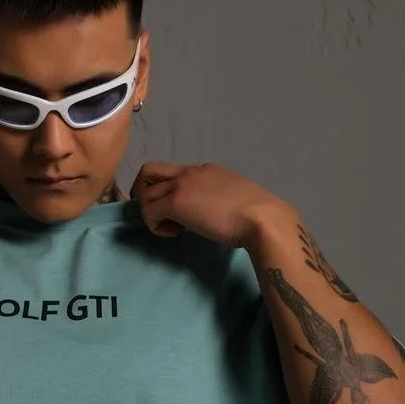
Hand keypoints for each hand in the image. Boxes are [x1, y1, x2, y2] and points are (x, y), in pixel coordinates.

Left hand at [129, 161, 287, 249]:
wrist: (261, 218)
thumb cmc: (256, 214)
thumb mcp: (234, 198)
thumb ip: (219, 199)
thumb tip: (214, 213)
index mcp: (206, 170)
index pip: (175, 173)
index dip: (168, 190)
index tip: (178, 212)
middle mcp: (190, 171)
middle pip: (149, 171)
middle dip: (142, 192)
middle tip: (154, 214)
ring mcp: (181, 185)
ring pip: (144, 193)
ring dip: (152, 213)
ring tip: (171, 228)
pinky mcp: (175, 202)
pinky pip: (148, 212)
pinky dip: (155, 226)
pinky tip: (175, 233)